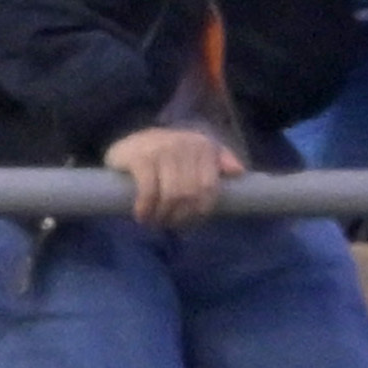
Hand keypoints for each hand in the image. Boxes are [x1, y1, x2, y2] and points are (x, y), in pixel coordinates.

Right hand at [107, 122, 234, 223]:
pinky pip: (149, 191)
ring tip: (155, 221)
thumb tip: (239, 171)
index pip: (209, 188)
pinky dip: (146, 209)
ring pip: (172, 195)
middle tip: (168, 223)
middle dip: (180, 216)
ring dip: (163, 215)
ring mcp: (161, 149)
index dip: (200, 212)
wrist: (129, 144)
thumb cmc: (167, 156)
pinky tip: (142, 215)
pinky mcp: (140, 157)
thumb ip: (219, 160)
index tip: (188, 222)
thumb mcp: (196, 155)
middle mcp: (184, 144)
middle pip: (191, 195)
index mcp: (203, 146)